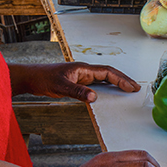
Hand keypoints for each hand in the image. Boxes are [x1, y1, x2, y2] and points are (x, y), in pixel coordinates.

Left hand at [11, 61, 139, 102]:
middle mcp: (84, 70)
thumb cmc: (43, 79)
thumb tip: (95, 97)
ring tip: (128, 89)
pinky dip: (106, 87)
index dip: (121, 79)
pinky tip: (109, 94)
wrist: (30, 78)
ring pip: (103, 78)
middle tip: (136, 88)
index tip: (132, 87)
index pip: (107, 72)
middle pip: (109, 73)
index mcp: (83, 68)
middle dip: (123, 80)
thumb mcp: (60, 87)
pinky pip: (96, 83)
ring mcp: (81, 76)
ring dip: (116, 83)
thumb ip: (77, 92)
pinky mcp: (77, 81)